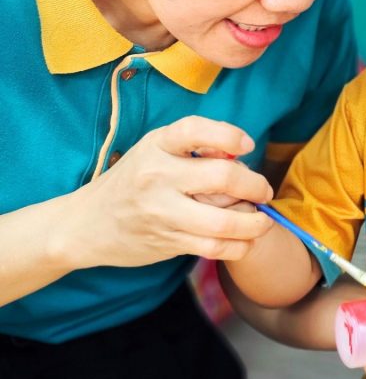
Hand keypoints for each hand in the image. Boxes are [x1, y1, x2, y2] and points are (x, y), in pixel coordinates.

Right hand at [61, 117, 274, 268]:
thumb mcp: (154, 149)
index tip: (247, 145)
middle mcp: (158, 177)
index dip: (229, 135)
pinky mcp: (167, 242)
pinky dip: (239, 245)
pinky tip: (246, 240)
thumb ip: (193, 146)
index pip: (195, 130)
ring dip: (254, 222)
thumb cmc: (132, 179)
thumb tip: (240, 152)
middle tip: (264, 190)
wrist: (87, 223)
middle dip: (255, 184)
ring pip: (223, 221)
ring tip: (263, 219)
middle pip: (222, 177)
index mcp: (156, 145)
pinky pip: (213, 248)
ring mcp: (162, 212)